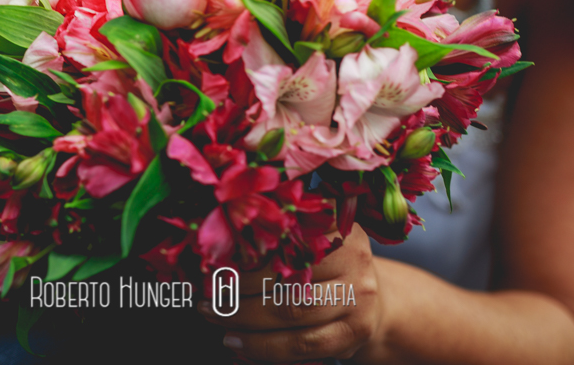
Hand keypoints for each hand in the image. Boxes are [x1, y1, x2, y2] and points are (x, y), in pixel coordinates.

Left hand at [198, 227, 384, 362]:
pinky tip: (238, 342)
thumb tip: (218, 245)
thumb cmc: (323, 264)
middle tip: (204, 297)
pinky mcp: (356, 332)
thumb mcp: (309, 238)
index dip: (245, 253)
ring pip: (291, 313)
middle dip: (238, 290)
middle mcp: (353, 259)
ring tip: (215, 318)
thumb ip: (276, 236)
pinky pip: (303, 345)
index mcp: (336, 225)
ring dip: (244, 320)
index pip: (283, 239)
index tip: (211, 263)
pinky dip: (265, 347)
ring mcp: (359, 297)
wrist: (369, 298)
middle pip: (285, 277)